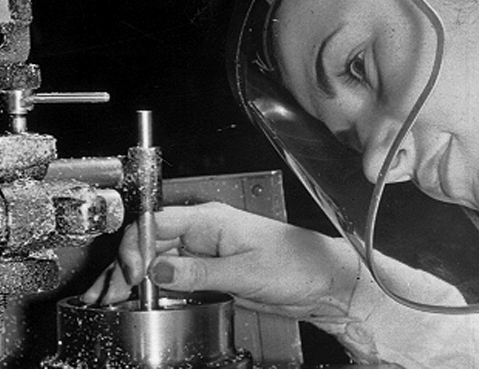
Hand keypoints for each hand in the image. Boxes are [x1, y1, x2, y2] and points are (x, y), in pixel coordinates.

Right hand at [83, 202, 360, 319]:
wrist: (319, 282)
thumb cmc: (296, 263)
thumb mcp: (245, 270)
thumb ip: (199, 271)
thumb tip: (158, 269)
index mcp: (211, 220)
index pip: (158, 222)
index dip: (137, 245)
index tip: (133, 273)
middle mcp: (205, 233)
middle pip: (153, 242)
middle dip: (130, 265)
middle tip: (115, 293)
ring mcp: (207, 253)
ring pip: (161, 261)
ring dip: (140, 279)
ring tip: (120, 299)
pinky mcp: (212, 272)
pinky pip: (177, 278)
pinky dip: (159, 289)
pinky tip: (147, 301)